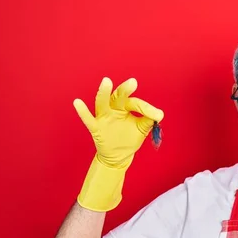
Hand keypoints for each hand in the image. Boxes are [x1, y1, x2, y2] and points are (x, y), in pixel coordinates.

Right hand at [74, 77, 163, 211]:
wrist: (118, 156)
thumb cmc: (129, 138)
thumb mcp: (141, 129)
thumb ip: (149, 120)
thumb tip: (160, 114)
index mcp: (126, 107)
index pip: (135, 103)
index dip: (146, 109)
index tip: (158, 115)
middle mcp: (114, 109)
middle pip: (118, 96)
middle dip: (125, 90)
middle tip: (133, 82)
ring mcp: (104, 118)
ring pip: (102, 103)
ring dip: (104, 93)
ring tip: (107, 82)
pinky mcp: (96, 128)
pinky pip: (88, 119)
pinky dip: (83, 112)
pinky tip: (77, 102)